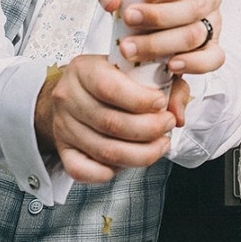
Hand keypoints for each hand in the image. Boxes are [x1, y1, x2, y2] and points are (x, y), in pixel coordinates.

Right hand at [34, 56, 186, 182]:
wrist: (75, 91)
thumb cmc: (114, 78)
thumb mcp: (140, 68)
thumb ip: (167, 85)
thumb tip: (177, 114)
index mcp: (84, 69)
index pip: (109, 88)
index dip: (140, 100)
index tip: (162, 104)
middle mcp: (68, 97)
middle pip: (110, 123)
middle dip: (149, 129)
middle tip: (168, 125)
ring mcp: (62, 126)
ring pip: (104, 151)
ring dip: (141, 154)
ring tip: (161, 144)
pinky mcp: (63, 149)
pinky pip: (82, 171)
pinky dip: (110, 172)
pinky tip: (130, 160)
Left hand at [90, 0, 223, 75]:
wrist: (140, 19)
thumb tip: (112, 0)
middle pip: (195, 7)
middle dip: (160, 16)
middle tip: (129, 19)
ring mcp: (213, 24)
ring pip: (196, 35)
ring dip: (161, 43)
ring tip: (131, 48)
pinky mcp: (211, 49)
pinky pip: (213, 59)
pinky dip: (193, 64)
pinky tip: (171, 65)